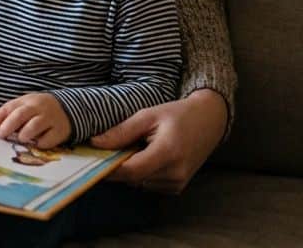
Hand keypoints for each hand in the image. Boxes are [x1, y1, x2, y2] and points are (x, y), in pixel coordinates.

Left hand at [0, 93, 70, 148]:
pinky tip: (37, 144)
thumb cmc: (38, 110)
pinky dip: (41, 143)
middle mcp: (36, 108)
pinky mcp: (60, 130)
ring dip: (25, 134)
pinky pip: (49, 139)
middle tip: (1, 135)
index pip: (7, 109)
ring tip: (21, 138)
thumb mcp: (23, 107)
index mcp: (25, 102)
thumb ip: (7, 116)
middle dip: (8, 126)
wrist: (68, 108)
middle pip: (20, 115)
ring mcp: (49, 118)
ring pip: (35, 125)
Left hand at [90, 89, 228, 193]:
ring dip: (131, 169)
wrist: (209, 121)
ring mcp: (178, 183)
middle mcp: (175, 173)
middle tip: (112, 148)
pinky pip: (149, 184)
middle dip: (118, 165)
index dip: (109, 167)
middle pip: (133, 178)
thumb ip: (121, 132)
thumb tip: (94, 143)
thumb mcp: (148, 115)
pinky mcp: (177, 188)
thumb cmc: (178, 114)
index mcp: (168, 152)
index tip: (93, 158)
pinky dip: (142, 173)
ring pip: (139, 183)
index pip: (131, 170)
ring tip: (137, 147)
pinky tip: (148, 156)